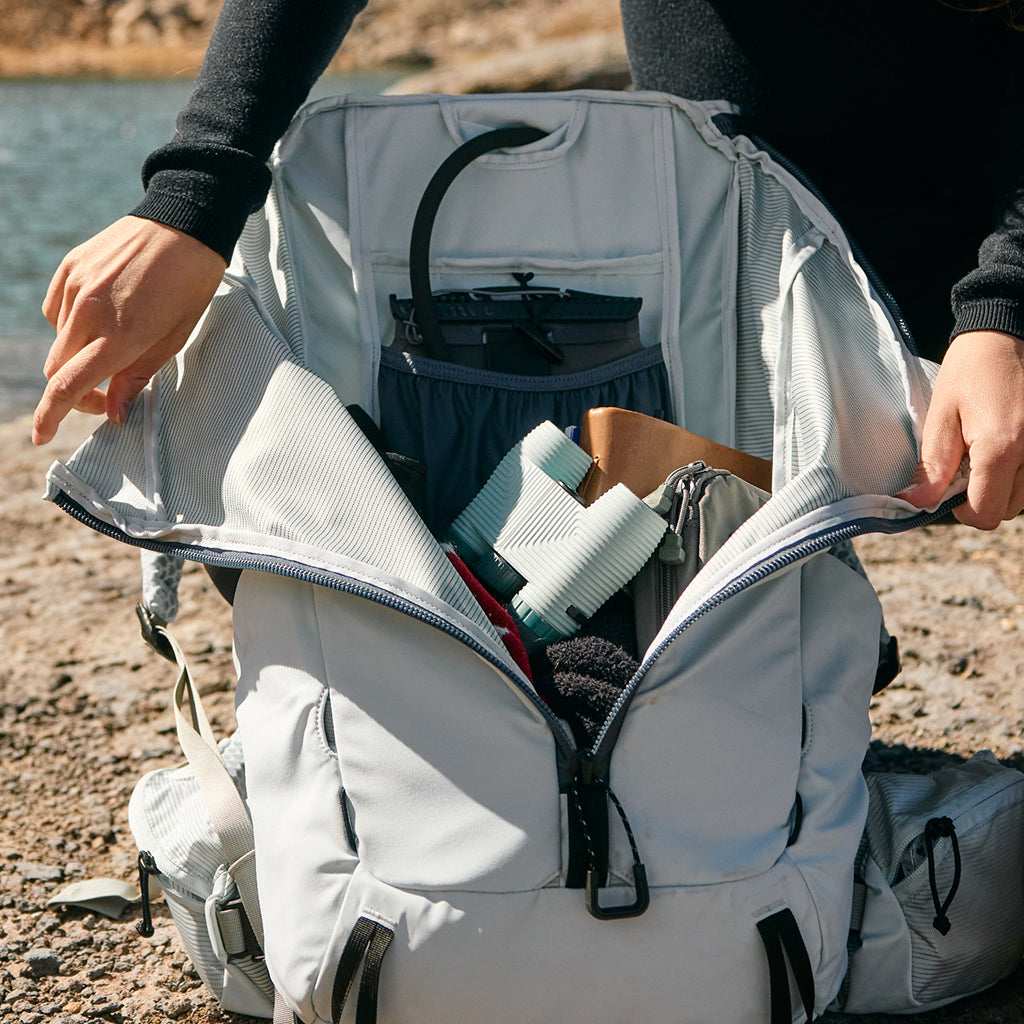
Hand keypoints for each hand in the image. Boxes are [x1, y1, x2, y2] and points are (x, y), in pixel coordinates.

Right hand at [33, 216, 226, 445]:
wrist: (185, 224)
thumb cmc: (190, 287)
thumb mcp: (175, 339)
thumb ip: (138, 376)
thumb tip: (114, 412)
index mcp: (120, 335)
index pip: (69, 385)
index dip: (51, 416)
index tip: (42, 437)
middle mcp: (89, 310)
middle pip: (57, 369)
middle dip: (75, 391)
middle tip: (107, 395)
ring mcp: (75, 285)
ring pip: (57, 340)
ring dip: (78, 356)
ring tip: (115, 344)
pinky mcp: (69, 266)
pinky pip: (56, 311)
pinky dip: (72, 325)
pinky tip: (101, 317)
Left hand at [897, 330, 1023, 528]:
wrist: (1007, 333)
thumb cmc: (971, 370)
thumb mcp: (941, 416)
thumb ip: (932, 465)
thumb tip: (917, 502)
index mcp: (1002, 450)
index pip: (985, 514)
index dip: (961, 511)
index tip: (947, 491)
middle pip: (1006, 510)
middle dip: (981, 500)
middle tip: (963, 468)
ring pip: (1023, 497)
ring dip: (1000, 487)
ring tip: (982, 453)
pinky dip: (1017, 473)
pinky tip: (1001, 448)